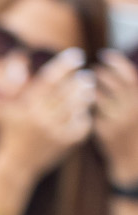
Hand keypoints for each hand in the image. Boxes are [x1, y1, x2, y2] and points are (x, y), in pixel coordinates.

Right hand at [0, 49, 95, 175]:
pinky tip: (83, 109)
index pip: (48, 78)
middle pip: (66, 91)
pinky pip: (81, 122)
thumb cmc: (10, 129)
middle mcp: (40, 117)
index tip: (75, 55)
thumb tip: (18, 61)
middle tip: (87, 75)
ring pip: (76, 105)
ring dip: (85, 94)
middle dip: (79, 80)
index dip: (63, 65)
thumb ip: (14, 84)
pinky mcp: (66, 141)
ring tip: (87, 88)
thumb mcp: (6, 106)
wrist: (16, 162)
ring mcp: (55, 130)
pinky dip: (84, 114)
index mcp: (25, 105)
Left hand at [95, 49, 137, 180]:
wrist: (134, 161)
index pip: (130, 76)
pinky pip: (91, 111)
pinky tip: (82, 100)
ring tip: (86, 83)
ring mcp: (119, 121)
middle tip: (92, 69)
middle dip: (100, 73)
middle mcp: (133, 110)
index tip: (104, 54)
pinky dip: (86, 104)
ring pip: (99, 97)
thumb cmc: (136, 130)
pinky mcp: (106, 132)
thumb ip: (134, 92)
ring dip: (89, 87)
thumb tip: (124, 68)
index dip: (117, 62)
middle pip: (112, 83)